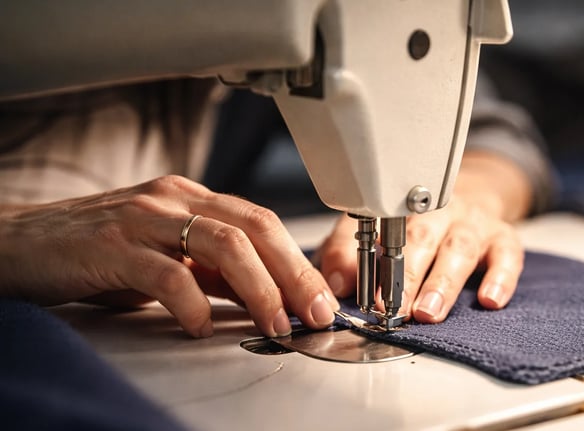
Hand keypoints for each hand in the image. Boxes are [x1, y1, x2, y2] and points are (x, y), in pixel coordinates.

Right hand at [0, 175, 338, 337]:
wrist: (21, 241)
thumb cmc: (97, 250)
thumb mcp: (166, 255)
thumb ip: (212, 270)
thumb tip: (265, 296)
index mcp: (192, 198)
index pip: (262, 223)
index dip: (299, 261)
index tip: (322, 299)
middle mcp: (174, 199)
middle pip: (255, 229)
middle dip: (294, 274)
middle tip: (317, 314)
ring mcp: (144, 217)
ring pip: (222, 244)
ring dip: (259, 288)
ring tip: (275, 324)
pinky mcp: (111, 244)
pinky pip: (165, 273)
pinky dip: (192, 302)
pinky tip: (201, 327)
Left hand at [317, 151, 532, 322]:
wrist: (474, 191)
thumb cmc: (419, 221)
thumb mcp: (374, 228)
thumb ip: (347, 253)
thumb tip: (337, 283)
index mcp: (402, 209)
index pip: (384, 233)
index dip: (374, 265)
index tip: (365, 295)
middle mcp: (439, 211)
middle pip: (422, 239)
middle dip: (407, 277)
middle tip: (395, 309)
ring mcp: (473, 222)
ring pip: (459, 248)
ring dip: (443, 283)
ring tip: (429, 311)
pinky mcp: (504, 236)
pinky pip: (508, 254)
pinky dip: (501, 277)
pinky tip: (489, 299)